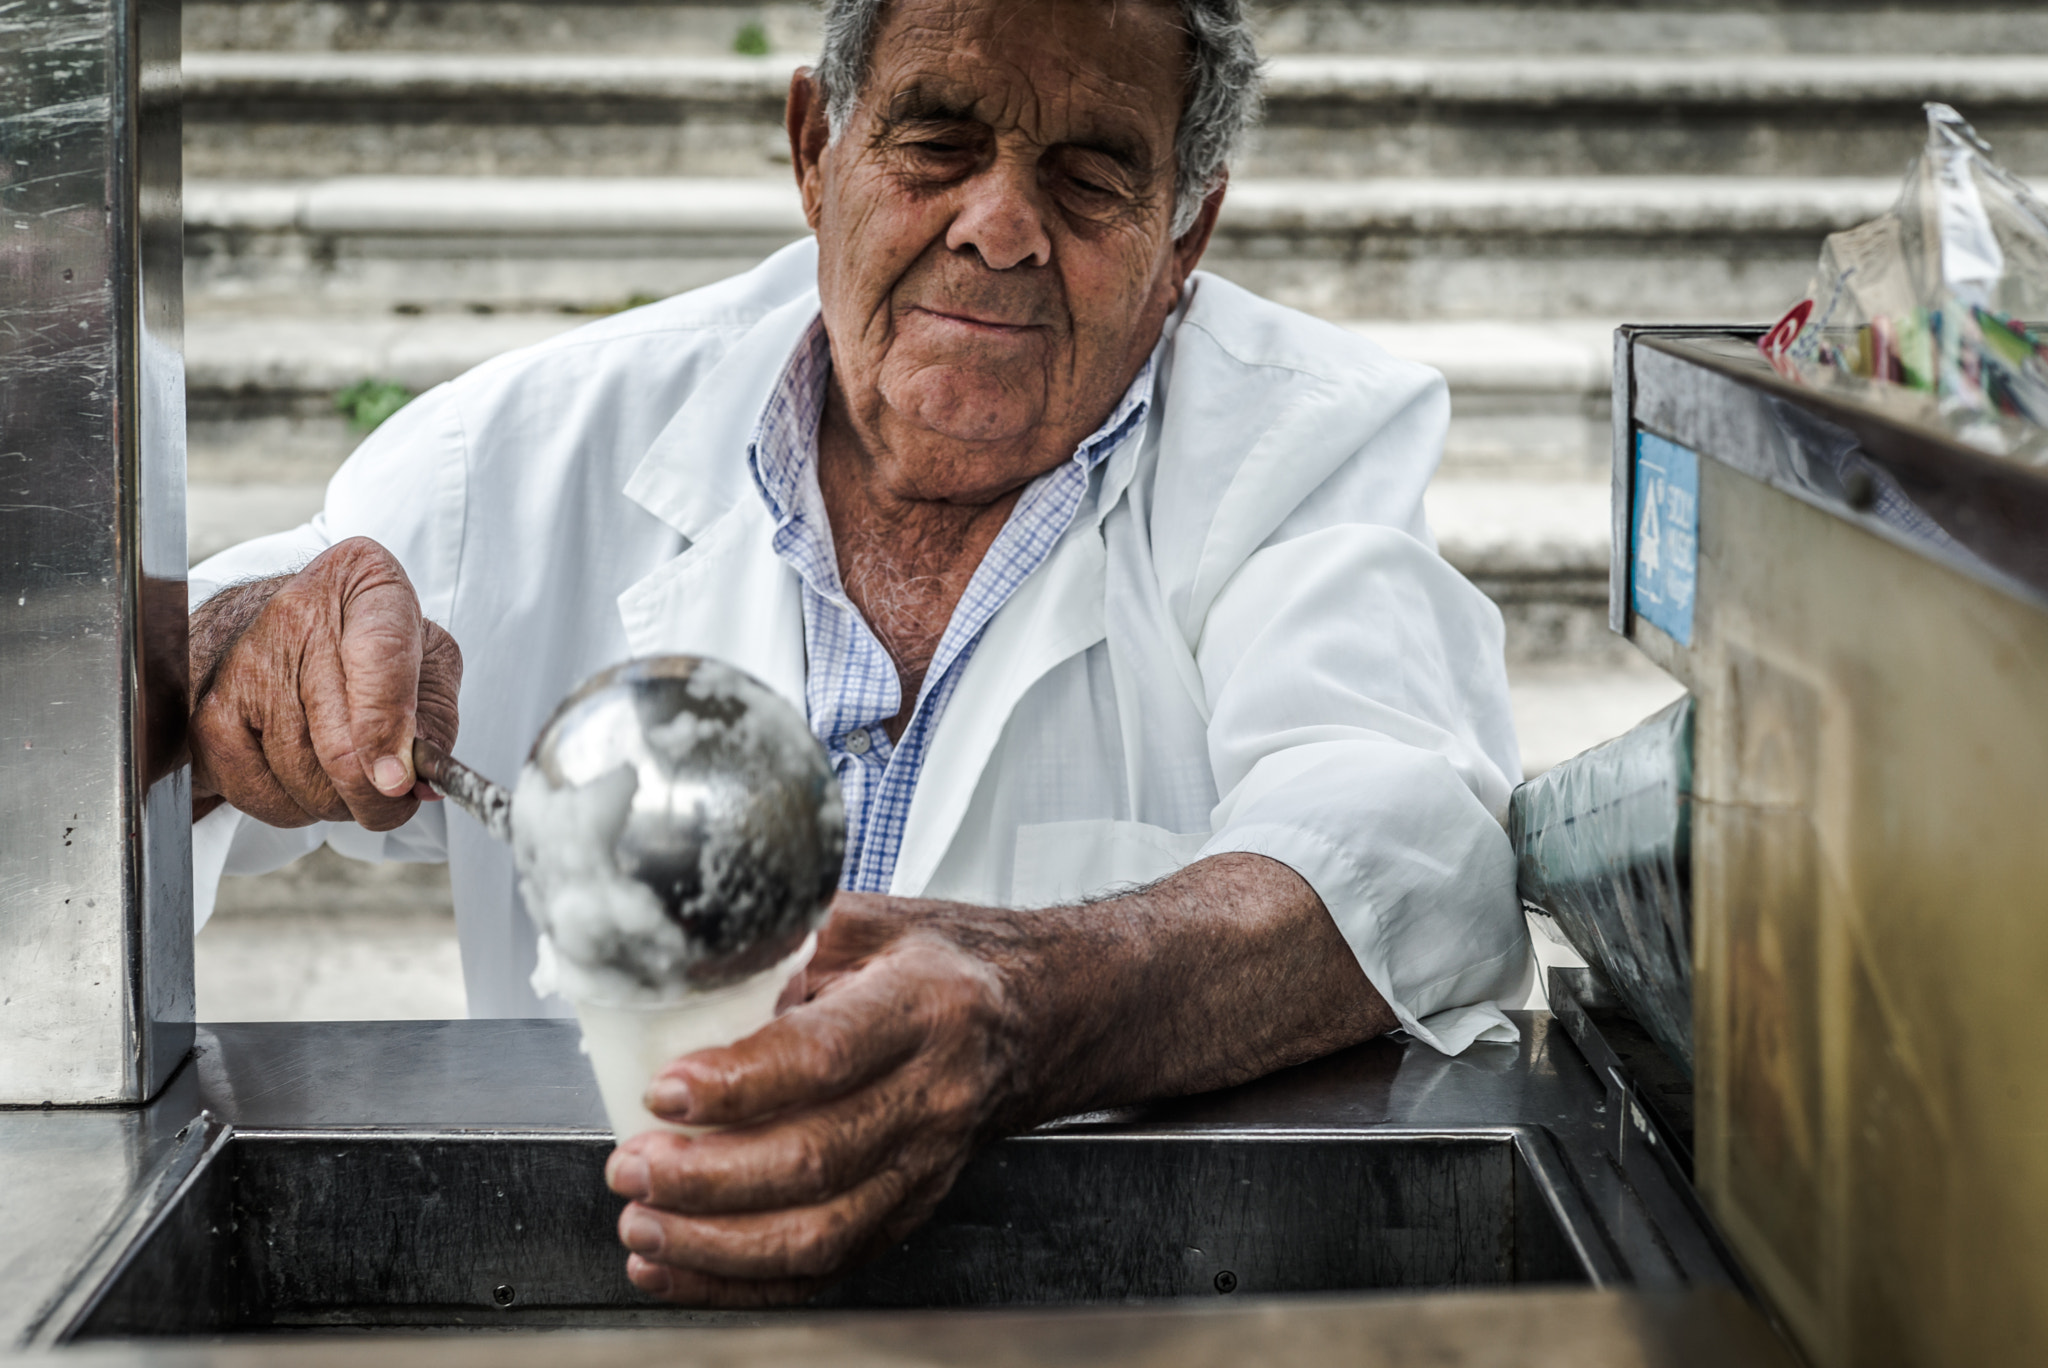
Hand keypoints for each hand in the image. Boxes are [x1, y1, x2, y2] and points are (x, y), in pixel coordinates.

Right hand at [188, 536, 461, 829]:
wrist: (278, 631)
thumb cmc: (368, 649)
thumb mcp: (427, 661)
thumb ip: (437, 717)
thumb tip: (418, 779)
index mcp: (365, 581)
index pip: (381, 655)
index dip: (388, 728)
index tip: (398, 780)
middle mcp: (297, 613)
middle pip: (338, 739)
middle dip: (376, 794)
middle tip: (394, 804)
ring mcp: (243, 665)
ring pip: (302, 777)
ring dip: (339, 803)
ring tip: (351, 779)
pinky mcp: (208, 716)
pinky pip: (261, 794)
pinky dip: (294, 808)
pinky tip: (307, 780)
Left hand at [602, 855, 1391, 1306]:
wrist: (1051, 1012)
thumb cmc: (952, 959)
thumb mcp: (869, 921)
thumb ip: (780, 944)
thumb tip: (675, 972)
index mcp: (922, 1003)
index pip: (822, 1056)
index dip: (735, 1083)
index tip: (662, 1090)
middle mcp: (936, 1091)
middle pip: (815, 1160)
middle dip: (705, 1178)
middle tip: (631, 1164)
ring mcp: (933, 1159)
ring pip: (823, 1233)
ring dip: (717, 1244)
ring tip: (642, 1222)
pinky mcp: (919, 1204)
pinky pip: (832, 1263)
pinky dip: (747, 1279)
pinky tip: (681, 1265)